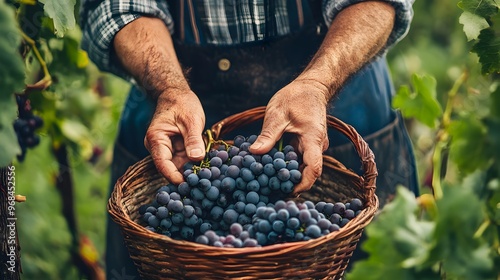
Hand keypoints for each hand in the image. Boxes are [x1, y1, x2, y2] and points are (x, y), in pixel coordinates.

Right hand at [144, 90, 205, 183]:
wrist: (177, 96)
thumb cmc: (182, 104)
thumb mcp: (191, 120)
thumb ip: (193, 139)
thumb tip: (197, 158)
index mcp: (156, 139)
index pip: (162, 164)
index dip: (174, 176)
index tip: (188, 185)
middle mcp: (158, 147)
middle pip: (171, 169)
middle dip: (186, 177)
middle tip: (204, 184)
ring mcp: (168, 150)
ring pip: (179, 167)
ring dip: (193, 171)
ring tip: (210, 177)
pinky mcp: (177, 151)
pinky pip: (185, 162)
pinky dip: (196, 165)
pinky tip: (209, 169)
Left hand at [249, 78, 329, 193]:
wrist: (310, 87)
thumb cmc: (296, 97)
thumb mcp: (277, 114)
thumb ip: (268, 135)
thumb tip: (254, 153)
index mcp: (313, 138)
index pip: (314, 168)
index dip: (302, 183)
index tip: (287, 191)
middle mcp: (317, 145)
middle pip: (307, 171)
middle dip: (290, 182)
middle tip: (269, 189)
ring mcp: (312, 146)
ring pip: (302, 166)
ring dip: (287, 173)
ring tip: (266, 180)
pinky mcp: (307, 144)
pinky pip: (298, 158)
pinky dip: (286, 163)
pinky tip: (270, 166)